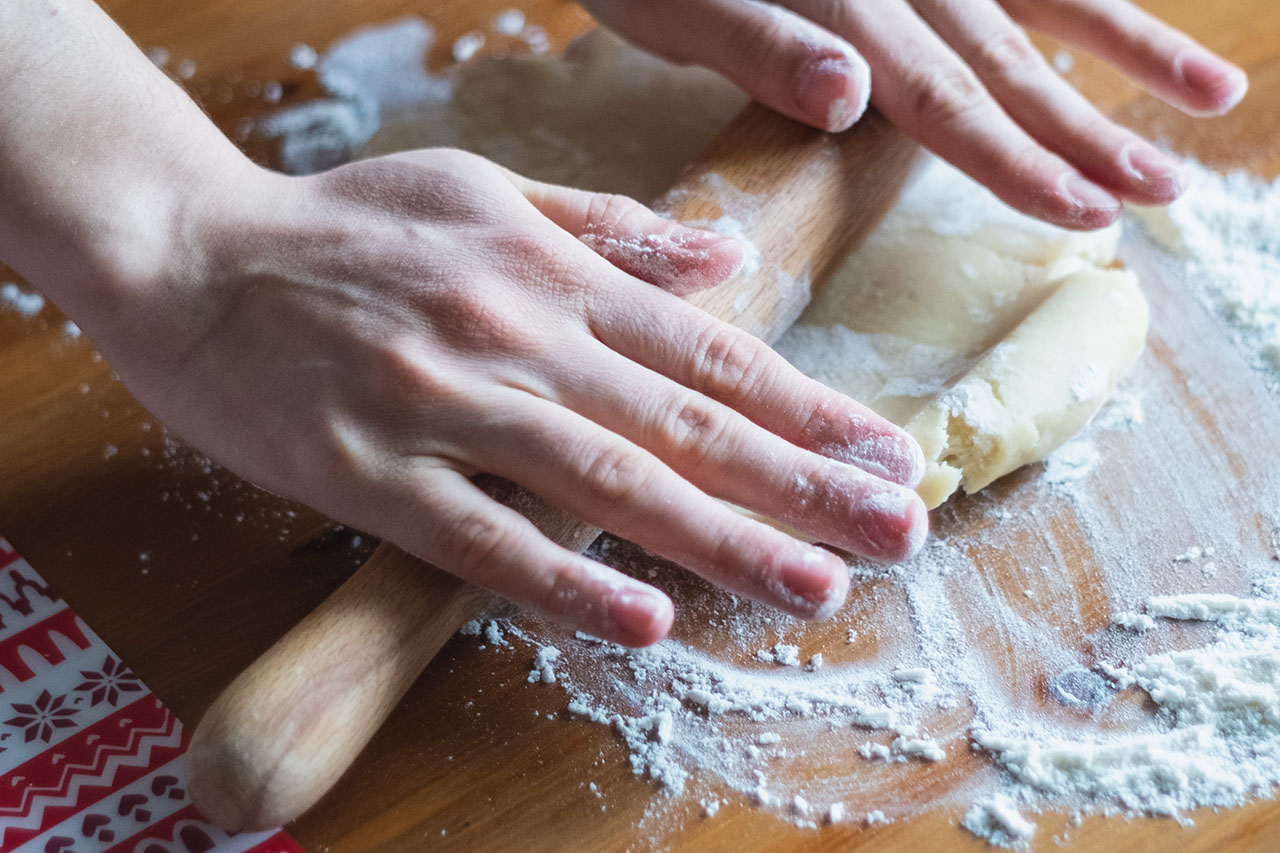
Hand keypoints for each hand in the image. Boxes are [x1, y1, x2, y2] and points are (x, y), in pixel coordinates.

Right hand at [97, 149, 927, 646]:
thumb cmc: (343, 225)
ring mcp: (445, 406)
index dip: (804, 405)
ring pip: (605, 480)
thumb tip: (720, 257)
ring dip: (720, 538)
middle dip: (803, 480)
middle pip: (683, 420)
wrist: (189, 252)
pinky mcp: (370, 474)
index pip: (706, 349)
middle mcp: (517, 334)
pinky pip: (482, 538)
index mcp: (551, 271)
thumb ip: (608, 229)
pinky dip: (565, 579)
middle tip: (900, 528)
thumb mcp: (484, 190)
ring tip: (813, 585)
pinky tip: (645, 618)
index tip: (883, 450)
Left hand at [583, 0, 1247, 228]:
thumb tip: (853, 98)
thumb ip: (762, 49)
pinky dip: (1077, 1)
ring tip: (1209, 97)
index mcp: (847, 11)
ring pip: (1044, 2)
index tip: (1087, 212)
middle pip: (1013, 64)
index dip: (1018, 161)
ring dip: (1127, 49)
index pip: (947, 101)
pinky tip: (1122, 15)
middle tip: (1167, 191)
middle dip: (1091, 132)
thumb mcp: (676, 9)